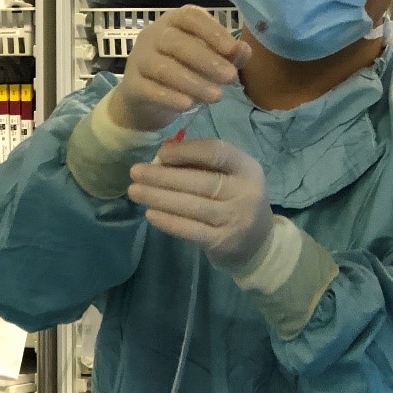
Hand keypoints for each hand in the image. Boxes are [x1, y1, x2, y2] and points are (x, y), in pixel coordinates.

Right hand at [107, 6, 250, 131]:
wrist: (145, 99)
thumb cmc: (182, 71)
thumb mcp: (208, 60)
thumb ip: (228, 54)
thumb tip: (244, 49)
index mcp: (173, 21)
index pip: (190, 16)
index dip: (212, 30)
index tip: (232, 49)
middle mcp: (153, 35)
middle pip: (175, 41)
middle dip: (206, 59)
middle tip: (230, 77)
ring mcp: (138, 59)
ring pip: (163, 67)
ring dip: (193, 81)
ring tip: (217, 96)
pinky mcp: (131, 84)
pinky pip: (149, 88)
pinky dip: (170, 96)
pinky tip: (189, 105)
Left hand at [127, 139, 272, 268]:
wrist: (257, 242)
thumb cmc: (235, 198)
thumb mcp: (231, 174)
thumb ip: (201, 163)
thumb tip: (161, 156)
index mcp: (247, 167)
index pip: (216, 152)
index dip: (186, 150)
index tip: (160, 153)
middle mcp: (245, 192)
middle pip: (200, 180)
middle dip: (162, 176)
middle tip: (135, 172)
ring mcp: (235, 219)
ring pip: (191, 206)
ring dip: (158, 198)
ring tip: (135, 191)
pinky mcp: (223, 242)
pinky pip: (190, 230)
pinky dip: (168, 221)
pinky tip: (150, 214)